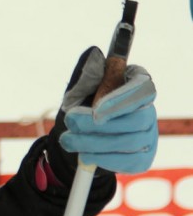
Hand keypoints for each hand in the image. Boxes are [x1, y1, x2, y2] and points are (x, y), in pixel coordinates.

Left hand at [54, 47, 157, 173]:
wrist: (76, 136)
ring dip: (94, 142)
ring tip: (68, 140)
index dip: (122, 101)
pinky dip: (102, 159)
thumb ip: (87, 72)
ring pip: (130, 142)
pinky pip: (127, 161)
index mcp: (136, 85)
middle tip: (70, 123)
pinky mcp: (142, 158)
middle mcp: (149, 110)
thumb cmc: (80, 104)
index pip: (143, 89)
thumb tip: (94, 54)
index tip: (96, 110)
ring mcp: (149, 136)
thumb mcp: (79, 87)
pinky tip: (84, 155)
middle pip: (138, 119)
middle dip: (100, 125)